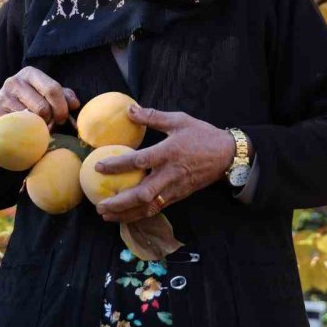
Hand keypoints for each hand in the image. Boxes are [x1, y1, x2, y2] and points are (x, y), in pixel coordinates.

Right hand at [0, 66, 79, 130]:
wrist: (1, 111)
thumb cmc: (31, 100)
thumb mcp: (47, 94)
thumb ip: (63, 96)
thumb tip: (75, 104)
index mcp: (30, 73)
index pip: (52, 89)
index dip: (61, 107)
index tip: (63, 118)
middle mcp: (14, 82)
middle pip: (42, 107)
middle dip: (50, 120)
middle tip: (51, 124)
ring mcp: (2, 97)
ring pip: (30, 120)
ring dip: (38, 128)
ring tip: (38, 127)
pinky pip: (18, 128)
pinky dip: (25, 132)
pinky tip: (25, 130)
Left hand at [93, 105, 235, 222]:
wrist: (227, 155)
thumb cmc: (202, 135)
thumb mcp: (179, 120)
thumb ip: (153, 116)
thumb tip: (129, 110)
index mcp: (168, 153)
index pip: (138, 161)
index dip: (117, 165)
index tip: (99, 166)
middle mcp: (170, 174)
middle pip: (141, 194)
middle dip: (119, 203)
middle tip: (99, 206)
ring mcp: (174, 188)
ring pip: (148, 207)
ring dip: (126, 214)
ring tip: (107, 215)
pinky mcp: (179, 196)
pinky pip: (157, 209)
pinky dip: (140, 215)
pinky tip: (126, 216)